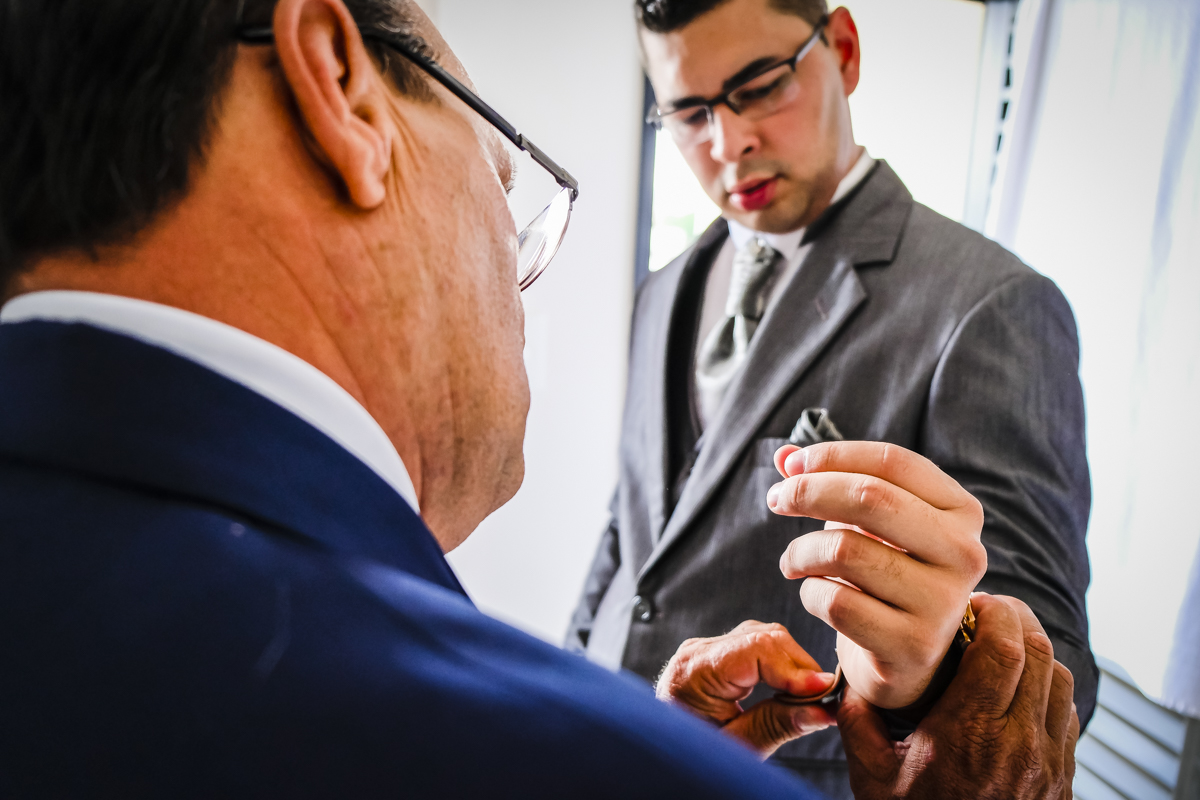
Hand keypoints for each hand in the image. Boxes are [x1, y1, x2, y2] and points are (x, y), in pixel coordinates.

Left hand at [655, 620, 837, 757]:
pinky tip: (791, 688)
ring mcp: (706, 649)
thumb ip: (776, 726)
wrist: (663, 759)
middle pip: (764, 638)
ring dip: (793, 665)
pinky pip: (756, 646)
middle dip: (800, 667)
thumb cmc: (691, 757)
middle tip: (823, 700)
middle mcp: (697, 652)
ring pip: (765, 637)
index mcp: (693, 672)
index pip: (756, 649)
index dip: (796, 669)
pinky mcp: (716, 654)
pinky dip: (780, 664)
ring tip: (809, 697)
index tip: (824, 692)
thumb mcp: (736, 748)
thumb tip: (822, 710)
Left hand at [770, 442, 986, 708]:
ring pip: (845, 551)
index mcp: (961, 512)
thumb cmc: (884, 575)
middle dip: (808, 492)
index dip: (833, 455)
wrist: (909, 660)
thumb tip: (782, 456)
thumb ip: (828, 482)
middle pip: (868, 498)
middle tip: (776, 500)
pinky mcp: (911, 647)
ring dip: (800, 551)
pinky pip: (836, 602)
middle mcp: (963, 554)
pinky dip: (809, 592)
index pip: (892, 462)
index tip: (792, 465)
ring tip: (791, 561)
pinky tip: (813, 594)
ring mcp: (942, 604)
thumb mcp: (867, 524)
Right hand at [839, 593, 1079, 798]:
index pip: (1004, 651)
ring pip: (1060, 680)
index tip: (972, 604)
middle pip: (1040, 654)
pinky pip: (1067, 714)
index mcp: (969, 733)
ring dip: (1035, 652)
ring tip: (1004, 645)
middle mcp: (1017, 743)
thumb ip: (858, 722)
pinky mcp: (1061, 778)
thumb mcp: (871, 776)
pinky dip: (1048, 688)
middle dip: (1017, 620)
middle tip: (989, 611)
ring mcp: (1047, 761)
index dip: (995, 613)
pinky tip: (1018, 689)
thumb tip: (847, 680)